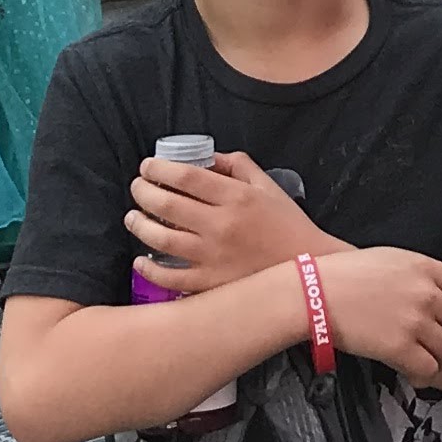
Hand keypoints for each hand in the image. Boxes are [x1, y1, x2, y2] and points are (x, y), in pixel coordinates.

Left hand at [125, 150, 313, 296]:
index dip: (159, 169)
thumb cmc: (288, 225)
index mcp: (236, 197)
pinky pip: (171, 278)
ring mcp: (213, 257)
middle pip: (167, 205)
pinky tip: (141, 260)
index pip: (186, 176)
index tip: (147, 167)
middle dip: (143, 192)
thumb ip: (238, 166)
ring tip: (132, 218)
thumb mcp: (268, 186)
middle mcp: (221, 225)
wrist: (308, 270)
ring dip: (139, 226)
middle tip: (137, 188)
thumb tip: (208, 157)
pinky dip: (150, 270)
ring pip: (161, 240)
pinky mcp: (211, 284)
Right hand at [312, 242, 441, 379]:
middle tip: (429, 339)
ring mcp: (415, 321)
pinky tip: (408, 371)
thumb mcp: (387, 258)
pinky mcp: (400, 348)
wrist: (313, 295)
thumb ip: (416, 273)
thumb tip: (431, 288)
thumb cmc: (340, 275)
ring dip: (434, 355)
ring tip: (417, 356)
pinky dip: (422, 375)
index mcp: (423, 267)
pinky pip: (429, 369)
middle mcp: (425, 293)